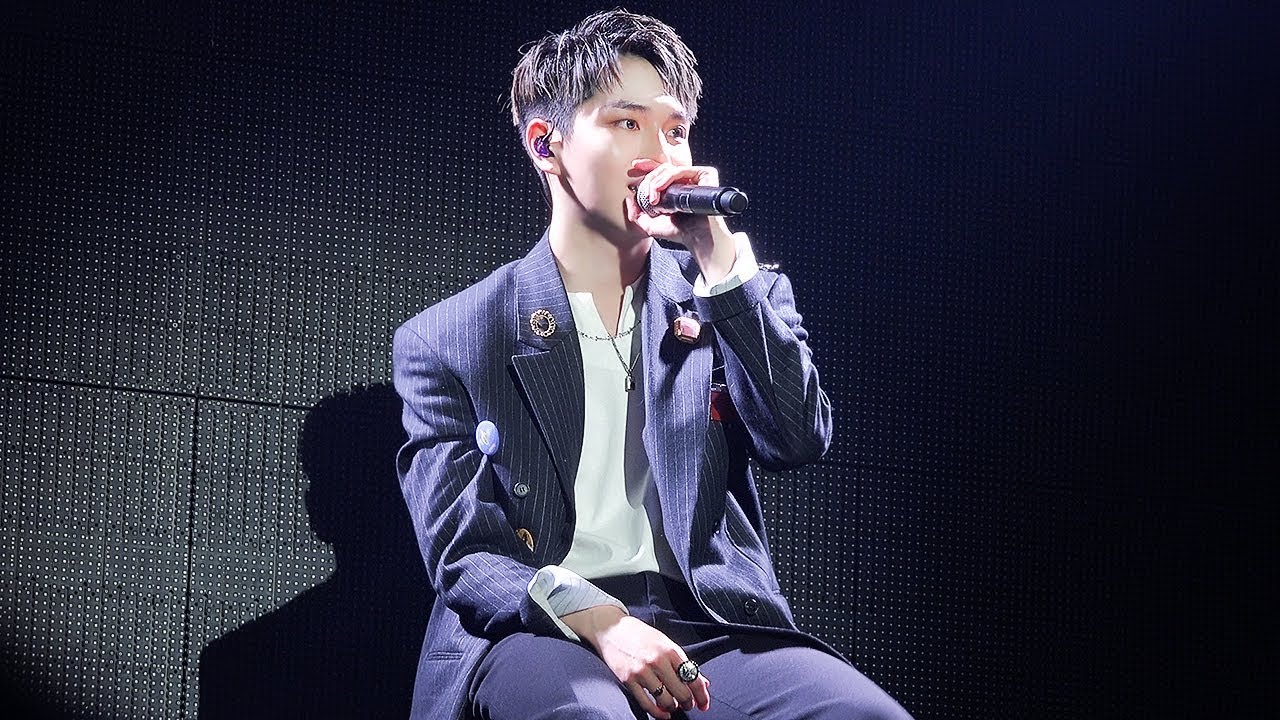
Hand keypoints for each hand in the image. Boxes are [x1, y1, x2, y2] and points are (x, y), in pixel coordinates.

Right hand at [562, 605, 711, 718]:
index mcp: (670, 650)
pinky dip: (658, 713)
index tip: (704, 704)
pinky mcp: (628, 680)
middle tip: (688, 705)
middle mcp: (658, 661)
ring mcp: (642, 672)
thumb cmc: (640, 635)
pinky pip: (646, 704)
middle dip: (688, 703)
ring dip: (673, 708)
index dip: (702, 695)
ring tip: (673, 706)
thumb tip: (703, 683)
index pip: (693, 678)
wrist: (611, 628)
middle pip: (681, 693)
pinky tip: (663, 714)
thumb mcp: (665, 643)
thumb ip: (683, 663)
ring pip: (665, 701)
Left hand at [626, 159, 736, 284]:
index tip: (634, 167)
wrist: (697, 237)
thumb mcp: (650, 225)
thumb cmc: (679, 232)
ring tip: (652, 198)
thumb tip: (629, 199)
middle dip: (648, 181)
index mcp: (676, 187)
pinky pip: (681, 170)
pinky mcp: (704, 174)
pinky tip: (659, 191)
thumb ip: (636, 215)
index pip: (660, 170)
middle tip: (645, 197)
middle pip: (661, 169)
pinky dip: (666, 179)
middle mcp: (686, 180)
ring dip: (654, 182)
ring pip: (668, 169)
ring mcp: (696, 176)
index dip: (647, 166)